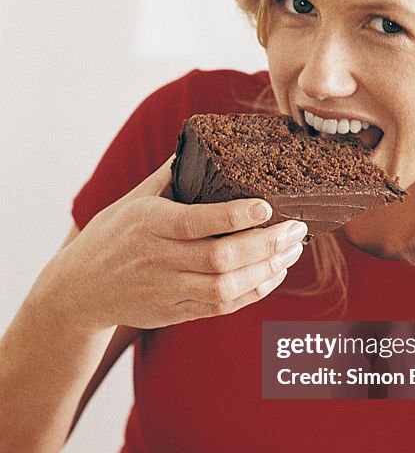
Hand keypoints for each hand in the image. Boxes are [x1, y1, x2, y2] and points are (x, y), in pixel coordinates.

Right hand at [49, 158, 306, 330]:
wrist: (79, 291)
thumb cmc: (112, 236)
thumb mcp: (133, 200)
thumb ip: (171, 174)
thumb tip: (205, 140)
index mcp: (148, 223)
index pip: (196, 221)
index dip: (235, 216)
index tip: (268, 206)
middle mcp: (157, 258)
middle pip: (220, 258)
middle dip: (266, 244)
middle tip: (297, 228)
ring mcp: (167, 289)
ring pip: (226, 288)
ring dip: (266, 270)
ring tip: (292, 251)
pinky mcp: (176, 312)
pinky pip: (222, 306)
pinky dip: (254, 292)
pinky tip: (274, 273)